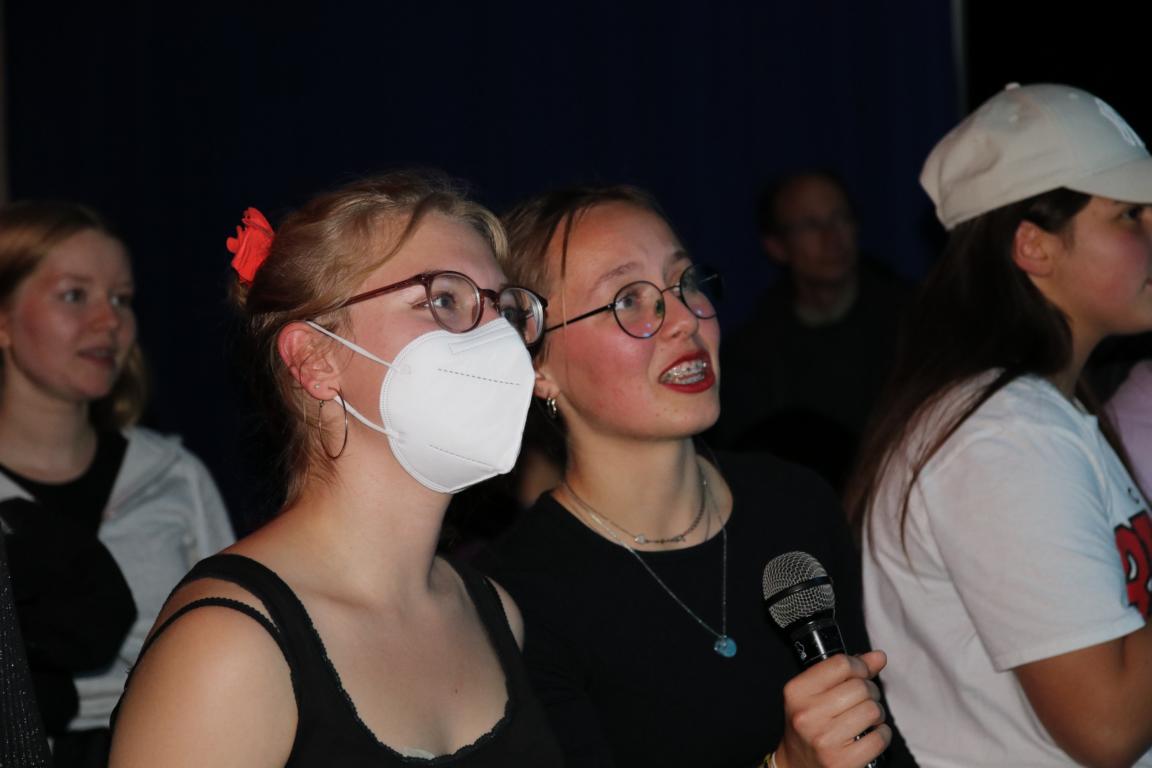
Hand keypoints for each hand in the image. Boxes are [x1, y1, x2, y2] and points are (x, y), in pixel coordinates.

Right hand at [774, 650, 890, 767]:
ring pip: (872, 710)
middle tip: (864, 700)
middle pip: (860, 687)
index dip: (859, 666)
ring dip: (877, 713)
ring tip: (866, 718)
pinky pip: (879, 738)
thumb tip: (879, 656)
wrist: (797, 765)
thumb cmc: (810, 724)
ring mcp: (824, 740)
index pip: (840, 664)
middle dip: (870, 691)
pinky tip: (871, 735)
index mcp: (797, 691)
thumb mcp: (816, 692)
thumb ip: (846, 671)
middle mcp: (807, 715)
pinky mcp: (842, 762)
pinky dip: (882, 735)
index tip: (861, 674)